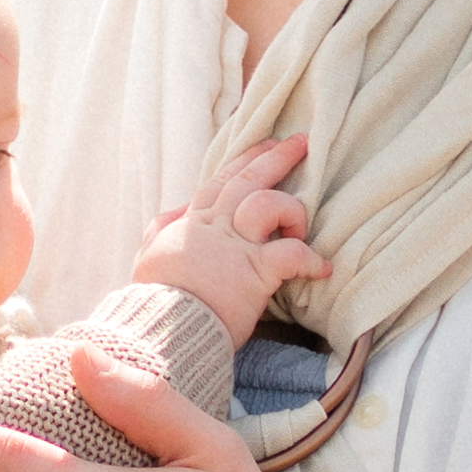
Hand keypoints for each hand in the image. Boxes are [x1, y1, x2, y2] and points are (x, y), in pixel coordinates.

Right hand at [132, 134, 330, 347]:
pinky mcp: (255, 273)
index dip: (245, 159)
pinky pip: (292, 255)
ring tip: (300, 230)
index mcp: (194, 223)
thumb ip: (164, 228)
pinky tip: (322, 269)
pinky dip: (312, 260)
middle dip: (276, 157)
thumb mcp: (149, 254)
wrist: (161, 328)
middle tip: (300, 143)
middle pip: (248, 180)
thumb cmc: (156, 299)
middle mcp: (216, 227)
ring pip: (270, 204)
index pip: (221, 181)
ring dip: (292, 212)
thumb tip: (179, 211)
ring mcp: (236, 247)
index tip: (265, 144)